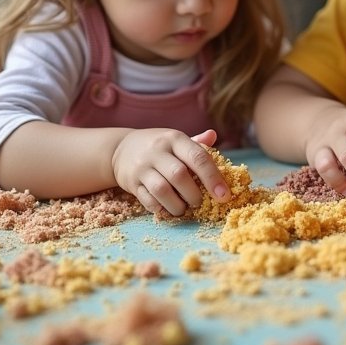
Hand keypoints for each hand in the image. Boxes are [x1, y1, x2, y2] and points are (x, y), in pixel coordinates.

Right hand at [111, 128, 229, 215]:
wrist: (121, 149)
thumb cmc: (159, 147)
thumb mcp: (176, 140)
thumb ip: (196, 143)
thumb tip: (213, 135)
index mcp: (174, 138)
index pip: (197, 157)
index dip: (213, 177)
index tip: (224, 195)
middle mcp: (157, 151)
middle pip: (179, 176)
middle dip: (194, 194)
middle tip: (200, 202)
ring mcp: (142, 167)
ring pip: (162, 190)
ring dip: (177, 205)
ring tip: (184, 208)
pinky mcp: (131, 183)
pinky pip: (147, 200)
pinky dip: (161, 209)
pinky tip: (168, 209)